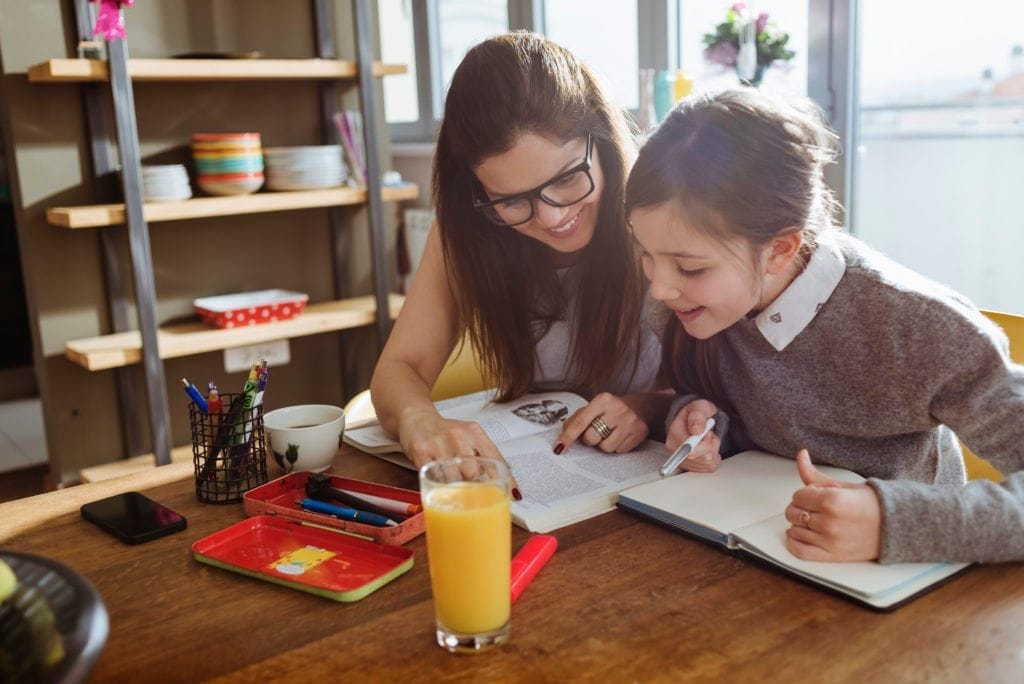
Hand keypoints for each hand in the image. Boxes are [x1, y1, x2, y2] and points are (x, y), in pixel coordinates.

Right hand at [398, 408, 519, 497]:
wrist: (417, 417)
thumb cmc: (445, 432)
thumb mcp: (469, 437)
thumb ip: (486, 456)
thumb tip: (508, 481)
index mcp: (474, 432)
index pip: (494, 457)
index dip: (505, 478)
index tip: (512, 494)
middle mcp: (458, 436)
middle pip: (474, 471)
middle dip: (476, 487)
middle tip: (477, 497)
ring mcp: (438, 444)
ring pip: (454, 477)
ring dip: (457, 491)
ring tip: (459, 496)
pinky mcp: (421, 452)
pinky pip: (433, 477)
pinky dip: (439, 488)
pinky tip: (442, 490)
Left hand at [555, 392, 649, 453]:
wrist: (641, 407)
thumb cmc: (610, 410)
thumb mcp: (594, 408)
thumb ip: (577, 419)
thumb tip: (564, 435)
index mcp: (602, 400)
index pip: (580, 422)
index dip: (568, 437)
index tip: (558, 448)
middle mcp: (617, 409)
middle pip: (591, 437)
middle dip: (589, 440)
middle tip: (595, 433)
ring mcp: (630, 421)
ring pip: (605, 448)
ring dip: (604, 445)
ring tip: (610, 434)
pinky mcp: (640, 433)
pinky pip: (619, 451)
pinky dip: (616, 447)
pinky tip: (620, 436)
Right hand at [665, 399, 720, 471]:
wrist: (697, 422)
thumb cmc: (697, 414)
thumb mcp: (699, 407)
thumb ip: (697, 415)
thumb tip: (696, 430)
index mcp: (673, 437)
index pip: (689, 450)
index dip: (704, 444)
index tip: (709, 434)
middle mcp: (676, 452)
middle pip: (702, 458)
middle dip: (711, 444)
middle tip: (708, 433)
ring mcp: (684, 462)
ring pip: (708, 463)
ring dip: (714, 449)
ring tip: (708, 439)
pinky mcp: (693, 468)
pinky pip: (711, 467)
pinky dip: (715, 457)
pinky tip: (709, 448)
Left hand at [783, 449, 880, 561]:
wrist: (895, 525)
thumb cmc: (871, 503)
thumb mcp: (843, 485)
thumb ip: (815, 474)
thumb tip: (801, 454)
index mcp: (831, 500)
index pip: (798, 496)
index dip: (805, 494)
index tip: (816, 496)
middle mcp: (829, 522)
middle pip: (793, 513)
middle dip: (800, 507)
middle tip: (814, 507)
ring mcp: (830, 541)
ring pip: (794, 531)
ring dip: (799, 525)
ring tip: (814, 520)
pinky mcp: (832, 556)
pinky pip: (800, 552)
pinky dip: (794, 543)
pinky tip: (801, 534)